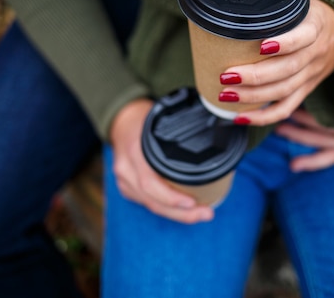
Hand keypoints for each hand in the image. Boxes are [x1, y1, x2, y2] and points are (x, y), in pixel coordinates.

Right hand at [109, 98, 213, 222]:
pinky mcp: (126, 187)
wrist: (122, 120)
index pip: (150, 182)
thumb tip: (212, 137)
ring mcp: (124, 180)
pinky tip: (182, 211)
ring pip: (150, 205)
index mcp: (136, 150)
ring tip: (199, 214)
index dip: (171, 197)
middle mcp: (127, 168)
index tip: (194, 203)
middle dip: (181, 213)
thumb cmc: (144, 119)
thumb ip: (179, 131)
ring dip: (176, 214)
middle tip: (206, 214)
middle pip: (153, 200)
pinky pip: (147, 202)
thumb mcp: (160, 119)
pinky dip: (166, 208)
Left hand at [222, 0, 333, 125]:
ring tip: (226, 94)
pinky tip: (240, 117)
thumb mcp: (300, 2)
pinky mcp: (306, 90)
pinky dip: (263, 117)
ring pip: (284, 90)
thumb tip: (232, 7)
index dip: (285, 43)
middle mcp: (315, 52)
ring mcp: (311, 74)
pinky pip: (286, 108)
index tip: (261, 45)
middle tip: (226, 75)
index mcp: (316, 26)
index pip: (304, 36)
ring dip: (253, 96)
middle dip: (255, 75)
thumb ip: (275, 5)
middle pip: (288, 69)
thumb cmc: (309, 14)